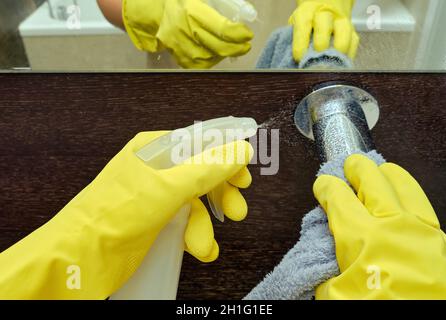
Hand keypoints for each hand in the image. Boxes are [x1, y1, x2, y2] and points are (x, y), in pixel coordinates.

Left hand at [0, 131, 252, 298]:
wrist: (80, 256)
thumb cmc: (116, 213)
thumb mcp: (168, 188)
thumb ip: (208, 168)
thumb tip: (241, 150)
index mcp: (155, 149)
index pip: (200, 143)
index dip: (226, 157)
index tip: (245, 174)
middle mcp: (156, 169)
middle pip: (202, 174)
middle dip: (220, 194)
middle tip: (237, 211)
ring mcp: (155, 196)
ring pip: (195, 202)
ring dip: (204, 224)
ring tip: (204, 245)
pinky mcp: (154, 221)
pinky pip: (184, 222)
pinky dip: (194, 236)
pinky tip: (200, 249)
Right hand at [123, 0, 253, 68]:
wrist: (153, 10)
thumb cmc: (178, 1)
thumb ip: (218, 4)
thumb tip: (242, 9)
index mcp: (191, 12)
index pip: (221, 28)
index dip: (237, 34)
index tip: (247, 34)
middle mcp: (185, 30)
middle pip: (217, 46)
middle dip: (235, 48)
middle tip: (245, 46)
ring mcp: (180, 45)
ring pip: (209, 58)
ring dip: (223, 55)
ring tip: (232, 49)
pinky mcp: (178, 55)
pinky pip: (199, 65)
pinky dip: (211, 61)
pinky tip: (217, 55)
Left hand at [289, 0, 358, 61]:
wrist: (325, 6)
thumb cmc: (307, 20)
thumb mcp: (296, 24)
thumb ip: (296, 39)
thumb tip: (296, 61)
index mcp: (307, 12)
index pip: (303, 26)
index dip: (300, 44)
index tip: (299, 58)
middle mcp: (325, 14)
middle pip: (324, 28)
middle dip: (319, 47)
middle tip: (315, 61)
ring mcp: (341, 21)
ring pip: (344, 33)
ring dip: (337, 51)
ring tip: (331, 65)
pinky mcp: (352, 30)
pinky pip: (353, 42)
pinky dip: (348, 55)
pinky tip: (340, 65)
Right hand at [313, 154, 445, 298]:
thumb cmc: (384, 311)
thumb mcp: (338, 296)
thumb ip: (326, 269)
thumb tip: (327, 254)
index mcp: (363, 238)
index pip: (338, 196)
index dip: (326, 186)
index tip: (323, 185)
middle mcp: (394, 225)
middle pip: (372, 179)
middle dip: (357, 168)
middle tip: (349, 166)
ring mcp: (422, 229)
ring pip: (403, 184)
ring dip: (386, 174)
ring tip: (378, 171)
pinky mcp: (441, 240)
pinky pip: (423, 204)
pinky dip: (408, 194)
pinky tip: (403, 198)